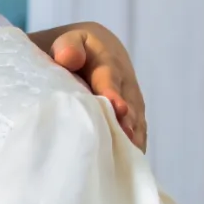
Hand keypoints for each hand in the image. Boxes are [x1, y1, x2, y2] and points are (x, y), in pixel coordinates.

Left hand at [28, 22, 145, 151]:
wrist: (90, 51)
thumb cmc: (71, 49)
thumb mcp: (67, 41)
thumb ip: (67, 46)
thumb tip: (68, 58)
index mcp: (107, 60)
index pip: (109, 78)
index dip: (113, 94)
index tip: (117, 108)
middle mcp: (125, 82)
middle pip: (128, 104)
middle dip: (127, 121)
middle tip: (126, 138)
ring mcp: (132, 100)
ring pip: (135, 121)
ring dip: (132, 138)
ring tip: (127, 156)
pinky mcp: (133, 116)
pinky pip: (136, 131)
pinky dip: (132, 146)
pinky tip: (126, 163)